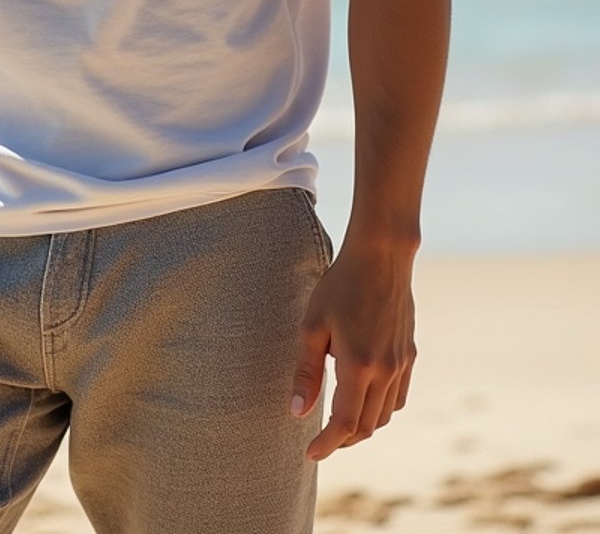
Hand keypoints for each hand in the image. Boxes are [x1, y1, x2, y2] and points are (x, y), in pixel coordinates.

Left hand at [290, 241, 416, 459]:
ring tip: (340, 422)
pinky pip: (399, 396)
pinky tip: (365, 397)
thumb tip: (297, 412)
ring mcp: (402, 363)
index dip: (327, 444)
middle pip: (366, 425)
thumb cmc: (340, 285)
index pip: (344, 423)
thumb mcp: (313, 325)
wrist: (381, 256)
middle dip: (343, 440)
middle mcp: (386, 370)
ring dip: (363, 425)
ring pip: (385, 414)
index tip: (310, 453)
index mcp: (358, 365)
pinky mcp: (410, 354)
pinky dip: (382, 408)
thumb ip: (306, 372)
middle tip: (321, 440)